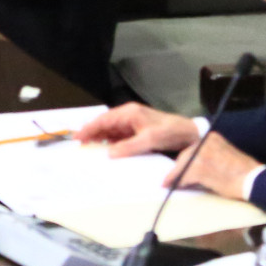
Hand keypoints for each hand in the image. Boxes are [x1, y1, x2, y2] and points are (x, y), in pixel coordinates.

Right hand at [76, 103, 199, 157]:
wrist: (187, 133)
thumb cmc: (169, 132)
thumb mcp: (149, 140)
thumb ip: (128, 146)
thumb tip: (109, 152)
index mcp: (130, 113)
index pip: (104, 119)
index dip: (90, 128)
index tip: (78, 136)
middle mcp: (129, 115)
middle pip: (105, 124)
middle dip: (92, 133)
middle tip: (80, 144)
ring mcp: (133, 123)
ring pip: (111, 130)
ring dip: (101, 138)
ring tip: (90, 148)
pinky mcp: (138, 131)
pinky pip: (120, 136)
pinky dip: (111, 142)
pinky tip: (106, 149)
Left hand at [164, 131, 260, 199]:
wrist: (252, 180)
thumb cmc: (241, 173)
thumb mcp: (224, 156)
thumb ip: (209, 157)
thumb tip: (191, 168)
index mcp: (212, 138)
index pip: (192, 147)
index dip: (184, 160)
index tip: (177, 167)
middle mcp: (206, 141)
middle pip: (184, 154)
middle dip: (178, 167)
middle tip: (172, 178)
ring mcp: (202, 153)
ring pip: (182, 164)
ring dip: (175, 175)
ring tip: (170, 183)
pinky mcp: (200, 167)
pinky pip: (183, 174)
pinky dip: (176, 181)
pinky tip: (172, 186)